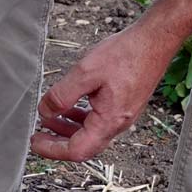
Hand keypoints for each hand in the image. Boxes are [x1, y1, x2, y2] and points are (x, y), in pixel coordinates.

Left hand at [31, 23, 179, 161]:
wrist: (155, 40)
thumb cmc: (127, 53)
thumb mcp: (85, 72)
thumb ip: (61, 95)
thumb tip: (45, 112)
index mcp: (109, 121)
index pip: (76, 150)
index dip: (52, 149)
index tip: (36, 142)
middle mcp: (117, 124)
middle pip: (83, 147)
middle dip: (57, 142)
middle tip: (38, 135)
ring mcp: (121, 116)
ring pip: (89, 134)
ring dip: (67, 130)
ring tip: (49, 120)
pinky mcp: (122, 106)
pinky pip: (97, 121)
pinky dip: (79, 119)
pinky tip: (69, 108)